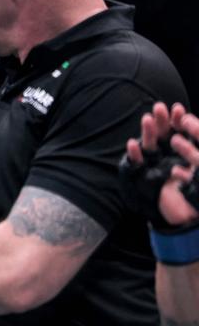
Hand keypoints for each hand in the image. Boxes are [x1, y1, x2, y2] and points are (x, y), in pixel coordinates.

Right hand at [121, 102, 195, 228]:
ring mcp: (154, 165)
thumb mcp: (198, 169)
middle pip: (163, 135)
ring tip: (147, 119)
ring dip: (147, 132)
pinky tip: (133, 144)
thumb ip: (196, 153)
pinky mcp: (143, 177)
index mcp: (183, 153)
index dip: (179, 121)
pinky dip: (134, 155)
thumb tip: (192, 127)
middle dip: (162, 121)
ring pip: (149, 146)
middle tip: (160, 108)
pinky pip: (137, 164)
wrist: (185, 217)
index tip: (179, 109)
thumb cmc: (195, 194)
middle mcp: (167, 156)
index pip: (180, 132)